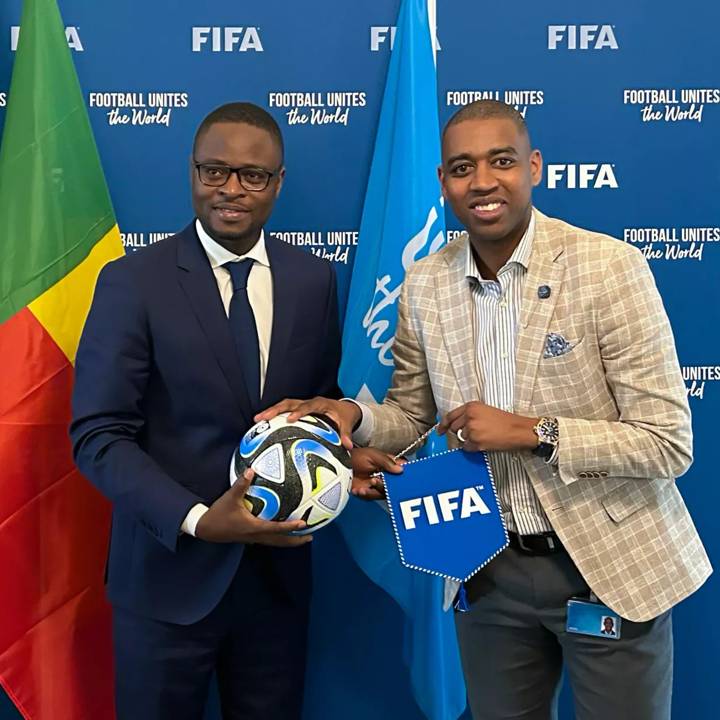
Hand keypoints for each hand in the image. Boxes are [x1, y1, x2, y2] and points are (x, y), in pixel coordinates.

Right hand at [195, 469, 311, 545]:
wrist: (206, 529)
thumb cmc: (219, 514)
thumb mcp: (230, 498)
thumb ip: (241, 484)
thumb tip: (251, 469)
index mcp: (254, 527)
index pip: (276, 528)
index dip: (291, 527)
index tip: (304, 524)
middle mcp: (256, 535)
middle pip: (280, 541)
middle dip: (295, 540)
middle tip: (310, 536)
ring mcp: (253, 538)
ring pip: (275, 542)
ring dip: (289, 541)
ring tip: (302, 536)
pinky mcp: (250, 537)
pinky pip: (269, 539)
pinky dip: (279, 537)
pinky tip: (282, 532)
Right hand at [255, 397, 360, 449]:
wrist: (343, 408)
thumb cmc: (343, 415)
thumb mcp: (346, 424)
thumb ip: (346, 434)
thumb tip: (348, 447)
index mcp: (320, 403)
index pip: (308, 406)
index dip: (299, 411)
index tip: (290, 419)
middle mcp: (309, 402)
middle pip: (289, 403)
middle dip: (275, 409)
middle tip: (262, 418)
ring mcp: (302, 405)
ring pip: (283, 405)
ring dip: (270, 412)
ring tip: (257, 420)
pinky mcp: (298, 409)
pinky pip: (284, 411)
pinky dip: (274, 417)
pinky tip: (263, 427)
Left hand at [351, 447, 403, 500]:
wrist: (339, 464)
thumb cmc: (356, 456)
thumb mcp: (372, 455)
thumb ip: (386, 462)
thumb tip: (401, 469)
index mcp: (388, 463)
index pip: (402, 468)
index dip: (405, 473)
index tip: (402, 476)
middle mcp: (385, 475)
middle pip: (395, 484)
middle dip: (386, 485)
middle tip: (376, 481)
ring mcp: (377, 484)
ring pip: (384, 493)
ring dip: (374, 490)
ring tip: (365, 485)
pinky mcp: (368, 492)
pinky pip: (372, 497)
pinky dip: (366, 494)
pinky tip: (358, 490)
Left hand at [437, 402, 537, 451]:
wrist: (518, 430)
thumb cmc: (505, 420)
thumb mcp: (485, 410)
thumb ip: (469, 414)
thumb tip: (457, 424)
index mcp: (471, 406)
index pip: (450, 416)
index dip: (443, 425)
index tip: (440, 431)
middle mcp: (469, 417)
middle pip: (454, 428)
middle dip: (461, 432)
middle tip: (473, 433)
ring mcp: (472, 430)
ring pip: (461, 439)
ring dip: (469, 440)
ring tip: (484, 436)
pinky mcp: (476, 442)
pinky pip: (467, 448)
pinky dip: (473, 448)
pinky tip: (484, 442)